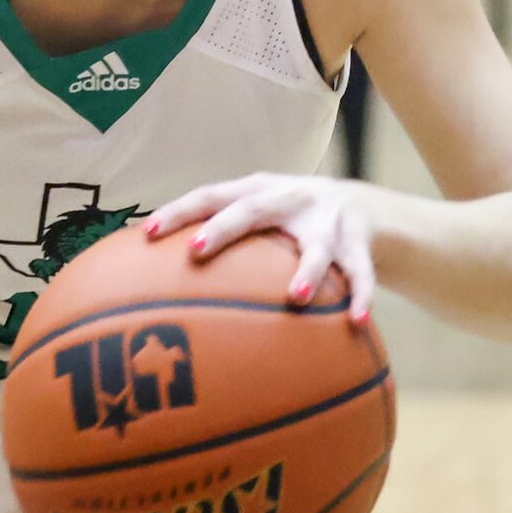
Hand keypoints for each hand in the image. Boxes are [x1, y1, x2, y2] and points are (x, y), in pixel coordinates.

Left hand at [147, 172, 376, 322]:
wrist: (364, 206)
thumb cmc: (290, 219)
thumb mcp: (258, 215)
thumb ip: (221, 238)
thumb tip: (160, 279)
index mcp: (256, 190)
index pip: (208, 196)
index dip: (178, 212)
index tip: (146, 234)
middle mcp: (288, 199)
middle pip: (251, 210)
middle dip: (223, 229)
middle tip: (196, 251)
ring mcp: (326, 220)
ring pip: (316, 246)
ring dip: (306, 271)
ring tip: (294, 298)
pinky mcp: (359, 242)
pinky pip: (361, 272)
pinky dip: (360, 296)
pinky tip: (356, 322)